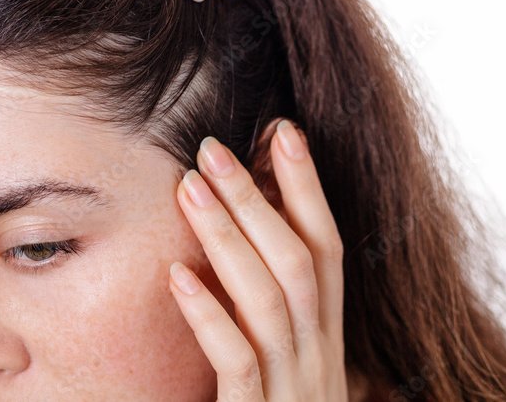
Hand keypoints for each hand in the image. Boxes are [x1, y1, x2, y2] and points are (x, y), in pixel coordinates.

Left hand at [168, 118, 348, 400]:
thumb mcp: (281, 372)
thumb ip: (267, 322)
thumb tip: (233, 255)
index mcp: (326, 344)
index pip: (327, 252)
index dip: (308, 190)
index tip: (281, 131)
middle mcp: (320, 363)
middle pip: (302, 264)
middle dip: (262, 199)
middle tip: (212, 146)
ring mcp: (296, 394)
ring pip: (275, 302)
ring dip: (233, 238)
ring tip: (190, 187)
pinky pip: (239, 364)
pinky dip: (211, 316)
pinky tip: (178, 276)